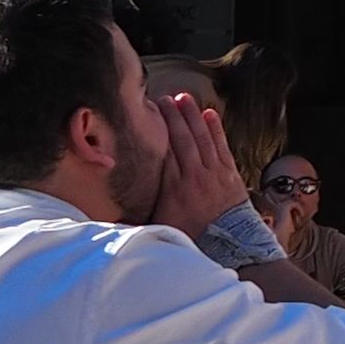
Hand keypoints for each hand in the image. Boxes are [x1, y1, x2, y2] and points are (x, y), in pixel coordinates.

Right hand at [137, 88, 252, 238]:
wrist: (230, 245)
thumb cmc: (193, 238)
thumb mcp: (161, 227)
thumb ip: (140, 215)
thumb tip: (114, 214)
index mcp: (174, 187)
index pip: (165, 151)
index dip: (159, 130)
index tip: (151, 114)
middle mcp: (194, 175)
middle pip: (182, 138)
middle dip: (174, 116)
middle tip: (165, 98)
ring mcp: (214, 172)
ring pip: (202, 137)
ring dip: (193, 116)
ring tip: (185, 98)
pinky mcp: (230, 173)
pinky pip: (221, 145)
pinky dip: (216, 129)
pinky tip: (210, 114)